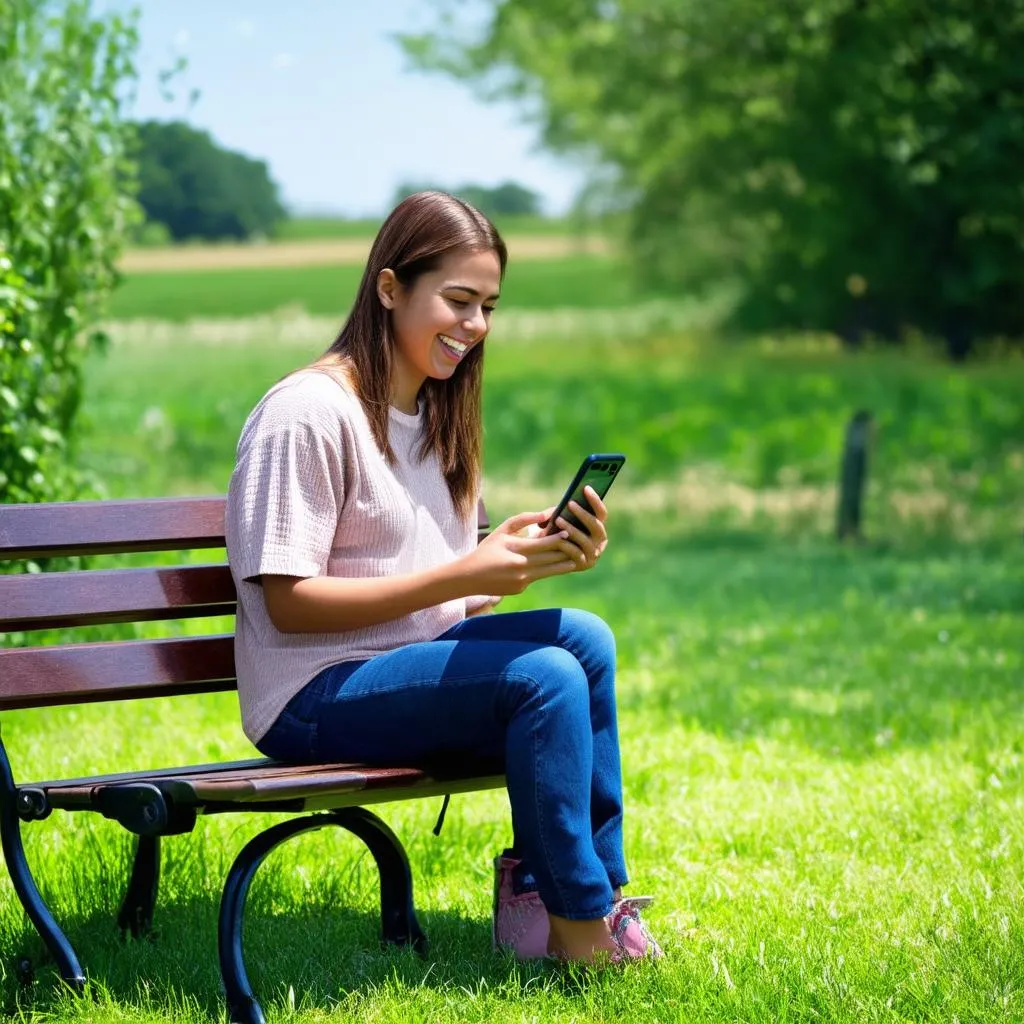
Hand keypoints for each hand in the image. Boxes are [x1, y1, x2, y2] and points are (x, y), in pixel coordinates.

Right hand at [461, 511, 579, 595]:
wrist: (469, 577)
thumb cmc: (487, 549)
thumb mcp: (502, 530)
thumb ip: (524, 520)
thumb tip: (546, 514)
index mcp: (514, 548)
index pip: (544, 543)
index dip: (559, 537)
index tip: (568, 531)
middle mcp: (520, 565)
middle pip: (551, 557)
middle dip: (566, 550)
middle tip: (578, 543)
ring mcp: (521, 579)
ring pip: (550, 571)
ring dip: (564, 564)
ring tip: (575, 557)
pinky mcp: (521, 588)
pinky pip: (539, 577)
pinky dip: (547, 570)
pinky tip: (556, 565)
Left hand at [553, 485, 608, 571]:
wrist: (548, 559)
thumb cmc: (555, 534)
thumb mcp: (560, 522)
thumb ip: (564, 512)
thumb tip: (563, 504)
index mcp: (598, 528)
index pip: (601, 513)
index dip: (595, 501)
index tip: (586, 487)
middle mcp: (600, 541)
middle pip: (596, 526)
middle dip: (583, 514)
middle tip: (570, 503)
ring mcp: (594, 554)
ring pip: (586, 540)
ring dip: (572, 529)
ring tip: (558, 520)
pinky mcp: (584, 565)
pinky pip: (576, 554)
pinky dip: (566, 545)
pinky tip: (556, 538)